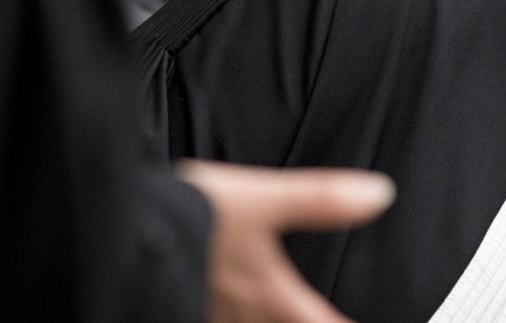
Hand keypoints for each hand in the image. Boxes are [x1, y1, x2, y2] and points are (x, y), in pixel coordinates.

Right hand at [177, 160, 394, 322]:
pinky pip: (216, 320)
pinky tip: (233, 310)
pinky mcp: (186, 302)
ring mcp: (212, 311)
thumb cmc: (194, 212)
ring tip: (276, 316)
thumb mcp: (263, 198)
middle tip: (321, 319)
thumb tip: (378, 195)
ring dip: (265, 322)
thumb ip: (321, 200)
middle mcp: (241, 311)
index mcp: (268, 290)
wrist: (126, 223)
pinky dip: (233, 317)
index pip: (318, 321)